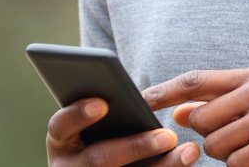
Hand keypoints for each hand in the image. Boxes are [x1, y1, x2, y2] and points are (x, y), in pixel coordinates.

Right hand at [46, 97, 200, 165]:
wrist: (95, 166)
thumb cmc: (96, 133)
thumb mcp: (88, 122)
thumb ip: (100, 107)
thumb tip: (120, 90)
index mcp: (59, 141)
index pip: (61, 125)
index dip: (79, 114)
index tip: (103, 103)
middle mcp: (68, 166)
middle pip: (99, 159)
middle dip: (135, 147)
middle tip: (167, 135)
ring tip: (189, 151)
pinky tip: (185, 161)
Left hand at [142, 69, 248, 166]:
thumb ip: (223, 106)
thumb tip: (178, 112)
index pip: (196, 81)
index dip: (164, 91)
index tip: (138, 100)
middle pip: (201, 121)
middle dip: (211, 140)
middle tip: (243, 143)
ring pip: (216, 147)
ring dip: (233, 159)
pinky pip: (238, 164)